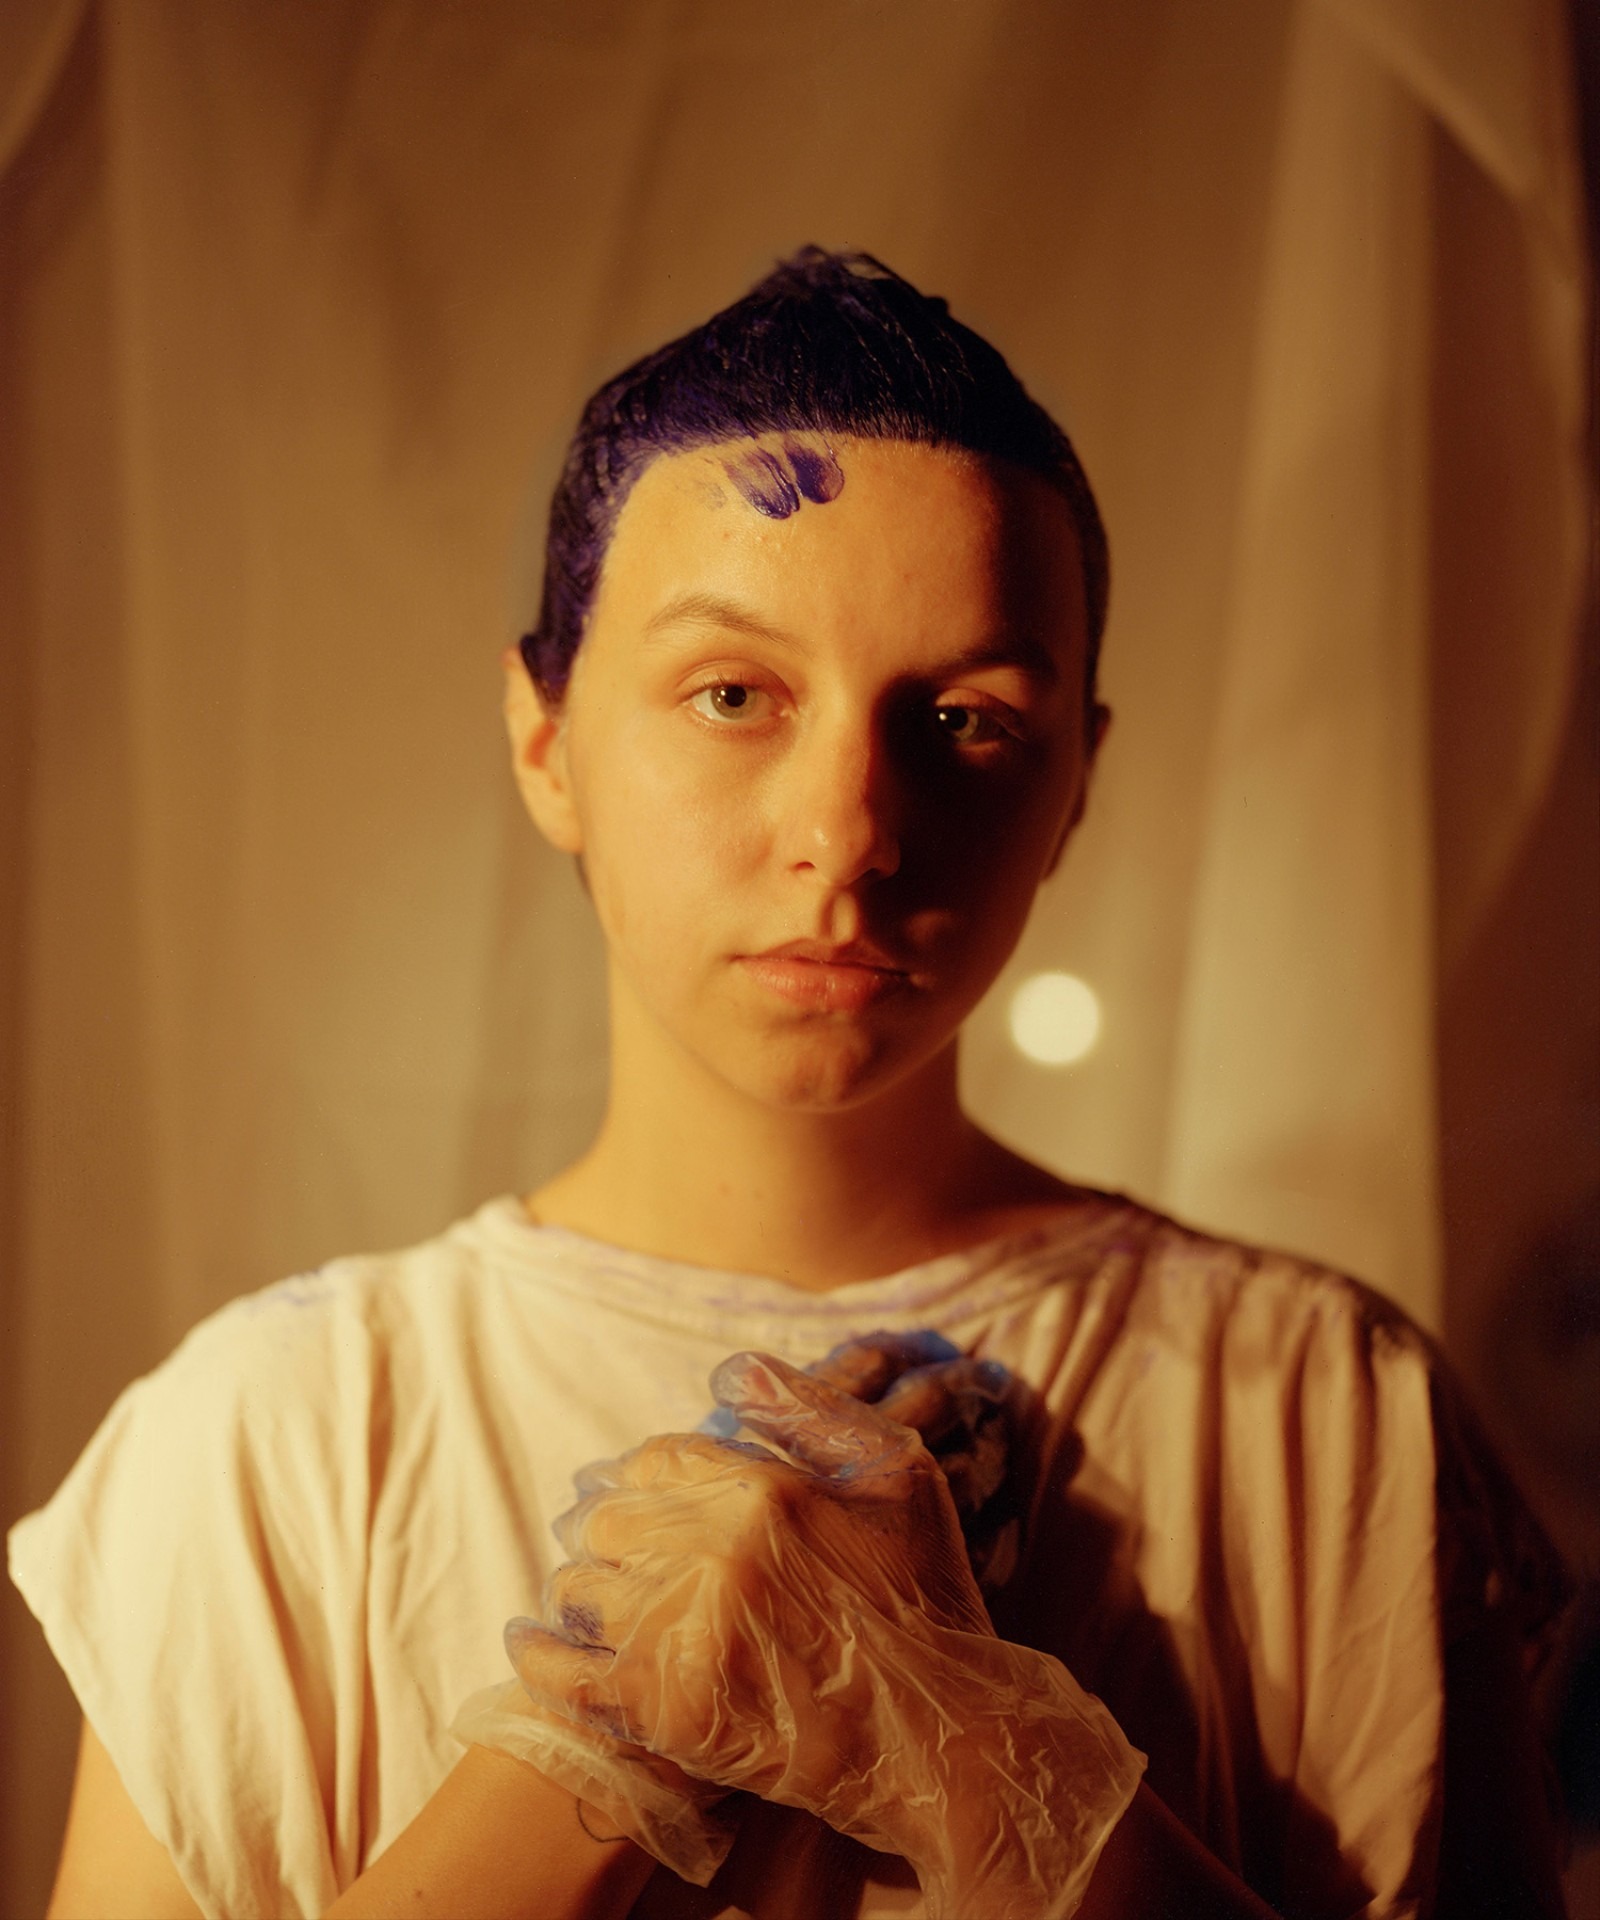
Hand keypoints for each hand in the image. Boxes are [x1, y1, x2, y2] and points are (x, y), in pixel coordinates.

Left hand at [456, 1330, 1013, 1885]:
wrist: (940, 1735)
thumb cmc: (928, 1600)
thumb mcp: (900, 1476)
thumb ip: (812, 1412)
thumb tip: (730, 1371)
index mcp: (763, 1490)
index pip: (659, 1458)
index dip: (645, 1474)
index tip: (641, 1495)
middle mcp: (712, 1553)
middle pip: (611, 1519)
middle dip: (611, 1530)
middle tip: (611, 1547)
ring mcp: (683, 1634)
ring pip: (584, 1589)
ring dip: (584, 1589)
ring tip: (590, 1598)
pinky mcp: (665, 1712)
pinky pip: (567, 1675)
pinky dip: (540, 1655)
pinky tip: (531, 1642)